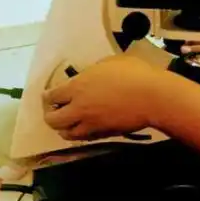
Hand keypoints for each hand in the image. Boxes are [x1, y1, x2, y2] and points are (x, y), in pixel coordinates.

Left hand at [43, 56, 166, 139]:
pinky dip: (81, 134)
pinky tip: (86, 127)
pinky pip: (85, 138)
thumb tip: (89, 76)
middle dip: (50, 115)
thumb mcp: (110, 62)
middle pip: (52, 120)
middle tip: (55, 111)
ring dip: (64, 128)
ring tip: (68, 123)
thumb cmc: (133, 73)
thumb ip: (94, 71)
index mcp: (77, 86)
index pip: (51, 96)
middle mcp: (79, 108)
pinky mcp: (103, 134)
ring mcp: (91, 124)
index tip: (48, 96)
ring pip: (67, 134)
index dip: (48, 97)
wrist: (152, 97)